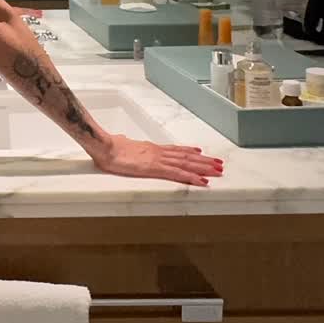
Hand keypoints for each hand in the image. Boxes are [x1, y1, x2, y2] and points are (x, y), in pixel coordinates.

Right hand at [89, 133, 223, 186]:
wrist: (104, 147)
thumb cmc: (108, 148)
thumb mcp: (121, 145)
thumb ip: (126, 145)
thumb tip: (122, 141)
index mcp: (151, 149)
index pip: (176, 150)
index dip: (190, 152)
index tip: (202, 153)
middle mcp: (159, 153)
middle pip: (186, 156)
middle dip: (204, 161)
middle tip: (218, 164)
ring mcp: (158, 160)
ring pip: (187, 164)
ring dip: (203, 168)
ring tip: (217, 170)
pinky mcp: (155, 169)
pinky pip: (178, 174)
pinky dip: (192, 178)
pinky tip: (202, 181)